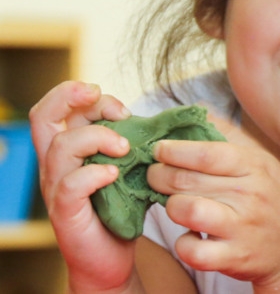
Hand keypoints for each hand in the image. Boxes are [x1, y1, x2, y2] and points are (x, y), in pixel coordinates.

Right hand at [29, 81, 141, 293]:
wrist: (112, 259)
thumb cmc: (121, 210)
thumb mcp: (126, 168)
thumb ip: (129, 143)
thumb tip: (161, 119)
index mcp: (68, 151)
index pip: (56, 108)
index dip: (80, 95)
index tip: (120, 106)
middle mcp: (55, 165)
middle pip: (44, 116)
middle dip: (73, 97)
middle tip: (115, 109)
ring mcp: (57, 188)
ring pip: (61, 146)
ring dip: (98, 137)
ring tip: (125, 148)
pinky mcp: (66, 213)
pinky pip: (70, 185)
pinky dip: (94, 173)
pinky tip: (116, 175)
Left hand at [146, 115, 279, 290]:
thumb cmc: (273, 198)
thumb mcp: (262, 161)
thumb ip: (229, 135)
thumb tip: (196, 110)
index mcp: (255, 166)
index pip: (206, 153)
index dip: (174, 149)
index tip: (159, 149)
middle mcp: (251, 195)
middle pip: (186, 179)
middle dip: (159, 176)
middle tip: (154, 176)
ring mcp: (243, 228)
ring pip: (186, 210)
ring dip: (170, 207)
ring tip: (173, 203)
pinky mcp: (235, 257)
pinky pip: (192, 251)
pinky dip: (183, 244)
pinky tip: (190, 235)